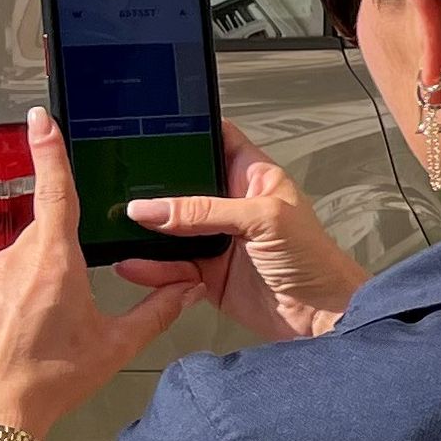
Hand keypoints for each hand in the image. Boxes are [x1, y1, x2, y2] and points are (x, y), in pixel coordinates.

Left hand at [0, 109, 196, 435]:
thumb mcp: (113, 348)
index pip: (56, 192)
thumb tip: (186, 290)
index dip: (49, 151)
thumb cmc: (47, 383)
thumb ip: (155, 312)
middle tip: (61, 317)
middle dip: (53, 269)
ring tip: (27, 337)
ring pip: (8, 269)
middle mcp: (11, 261)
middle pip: (40, 245)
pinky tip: (0, 337)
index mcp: (56, 263)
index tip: (41, 120)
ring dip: (20, 290)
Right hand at [120, 122, 366, 342]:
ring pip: (170, 230)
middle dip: (153, 188)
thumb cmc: (314, 259)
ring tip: (117, 229)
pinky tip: (134, 265)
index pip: (218, 140)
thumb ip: (205, 211)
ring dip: (146, 233)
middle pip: (183, 186)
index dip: (190, 130)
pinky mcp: (208, 273)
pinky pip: (171, 266)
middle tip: (119, 185)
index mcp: (254, 177)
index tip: (151, 124)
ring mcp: (218, 240)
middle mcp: (232, 205)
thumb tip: (152, 208)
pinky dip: (152, 267)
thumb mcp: (264, 220)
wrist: (322, 316)